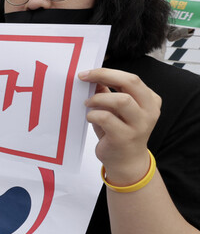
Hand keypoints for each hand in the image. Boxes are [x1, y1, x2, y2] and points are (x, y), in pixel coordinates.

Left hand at [79, 68, 159, 183]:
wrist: (126, 161)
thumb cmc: (118, 132)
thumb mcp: (115, 110)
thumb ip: (107, 93)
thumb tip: (92, 77)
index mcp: (150, 100)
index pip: (131, 78)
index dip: (108, 72)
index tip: (87, 72)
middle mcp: (149, 111)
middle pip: (131, 82)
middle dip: (104, 76)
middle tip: (83, 77)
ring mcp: (139, 124)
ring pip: (121, 100)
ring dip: (98, 98)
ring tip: (88, 103)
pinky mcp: (125, 137)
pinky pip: (106, 118)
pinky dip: (94, 114)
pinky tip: (90, 117)